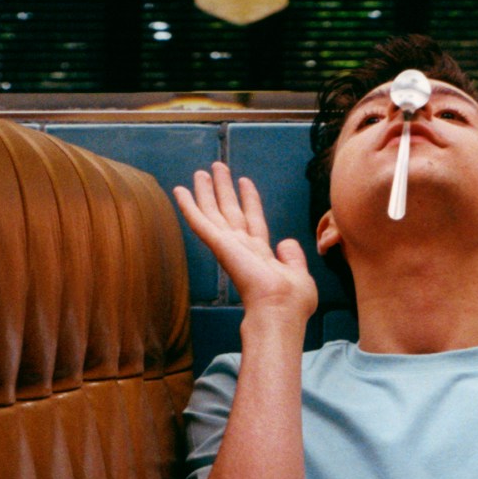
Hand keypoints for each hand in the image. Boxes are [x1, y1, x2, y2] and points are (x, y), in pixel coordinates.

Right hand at [174, 162, 318, 321]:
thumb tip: (286, 242)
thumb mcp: (298, 275)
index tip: (244, 181)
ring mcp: (229, 247)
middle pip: (230, 213)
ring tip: (201, 171)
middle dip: (224, 190)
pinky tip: (179, 191)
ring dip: (207, 192)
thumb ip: (293, 257)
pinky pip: (200, 222)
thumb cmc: (291, 303)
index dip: (249, 200)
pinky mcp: (220, 246)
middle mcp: (242, 249)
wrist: (280, 310)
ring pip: (213, 213)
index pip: (253, 221)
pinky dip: (189, 206)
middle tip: (216, 168)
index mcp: (261, 255)